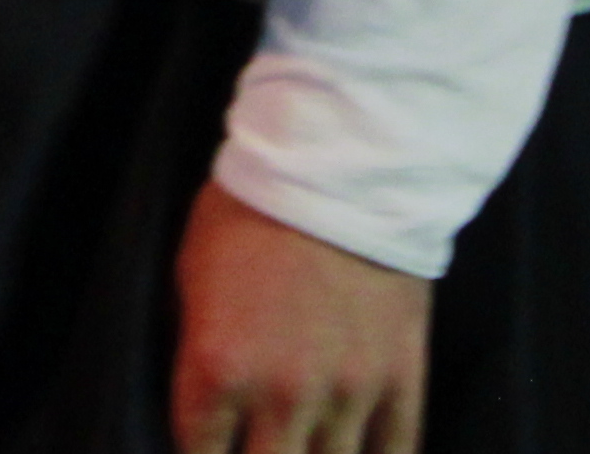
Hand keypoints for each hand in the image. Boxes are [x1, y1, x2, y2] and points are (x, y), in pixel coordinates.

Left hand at [171, 177, 428, 453]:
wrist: (339, 166)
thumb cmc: (249, 211)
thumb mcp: (189, 277)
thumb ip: (194, 351)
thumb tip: (203, 404)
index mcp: (217, 368)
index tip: (212, 450)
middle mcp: (281, 395)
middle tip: (259, 445)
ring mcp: (347, 393)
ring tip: (305, 446)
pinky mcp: (400, 380)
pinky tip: (356, 453)